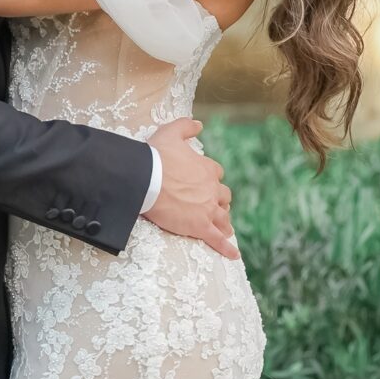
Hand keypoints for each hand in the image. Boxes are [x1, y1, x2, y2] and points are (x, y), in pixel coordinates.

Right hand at [143, 117, 238, 259]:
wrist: (146, 180)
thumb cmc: (156, 156)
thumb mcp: (171, 132)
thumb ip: (186, 126)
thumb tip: (199, 124)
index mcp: (207, 169)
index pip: (217, 174)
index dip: (211, 179)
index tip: (204, 182)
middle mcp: (212, 189)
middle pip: (223, 197)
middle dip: (220, 202)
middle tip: (215, 207)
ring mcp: (207, 209)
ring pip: (223, 218)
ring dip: (224, 222)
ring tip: (225, 229)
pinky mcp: (199, 226)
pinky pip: (217, 239)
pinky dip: (226, 248)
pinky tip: (233, 255)